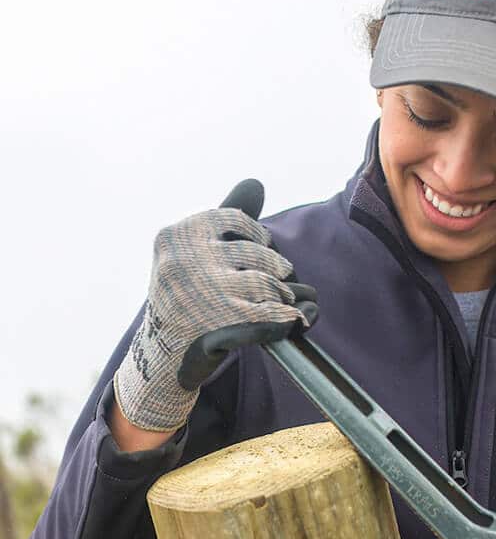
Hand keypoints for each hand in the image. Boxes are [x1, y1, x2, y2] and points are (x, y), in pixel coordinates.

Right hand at [113, 179, 317, 432]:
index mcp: (175, 236)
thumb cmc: (184, 294)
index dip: (258, 235)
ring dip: (284, 294)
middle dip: (277, 267)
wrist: (162, 355)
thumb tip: (255, 183)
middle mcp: (182, 263)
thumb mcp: (193, 250)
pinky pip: (266, 318)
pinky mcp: (214, 332)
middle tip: (284, 278)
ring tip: (287, 300)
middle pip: (256, 254)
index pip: (235, 221)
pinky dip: (284, 320)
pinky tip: (290, 321)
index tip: (263, 246)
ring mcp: (197, 298)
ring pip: (265, 285)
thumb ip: (225, 216)